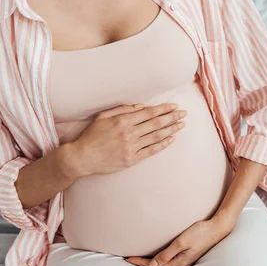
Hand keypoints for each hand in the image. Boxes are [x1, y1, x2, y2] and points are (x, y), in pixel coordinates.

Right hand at [66, 103, 187, 176]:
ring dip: (171, 129)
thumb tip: (141, 106)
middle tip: (184, 114)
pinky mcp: (132, 159)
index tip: (174, 106)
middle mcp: (129, 133)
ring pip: (156, 136)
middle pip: (156, 123)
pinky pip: (151, 150)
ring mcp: (131, 147)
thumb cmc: (91, 136)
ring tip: (181, 125)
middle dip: (172, 117)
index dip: (163, 109)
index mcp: (122, 121)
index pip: (149, 113)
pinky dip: (163, 144)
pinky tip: (171, 139)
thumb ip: (122, 109)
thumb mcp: (103, 117)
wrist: (82, 157)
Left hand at [126, 217, 234, 265]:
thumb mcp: (181, 242)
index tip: (128, 258)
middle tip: (130, 258)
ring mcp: (186, 257)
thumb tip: (153, 264)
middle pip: (159, 265)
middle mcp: (182, 262)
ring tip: (141, 257)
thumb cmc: (201, 233)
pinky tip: (158, 252)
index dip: (141, 262)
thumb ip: (167, 254)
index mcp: (179, 261)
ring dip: (152, 260)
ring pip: (165, 262)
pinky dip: (161, 256)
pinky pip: (170, 257)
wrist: (218, 227)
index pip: (155, 265)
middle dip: (144, 263)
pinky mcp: (189, 252)